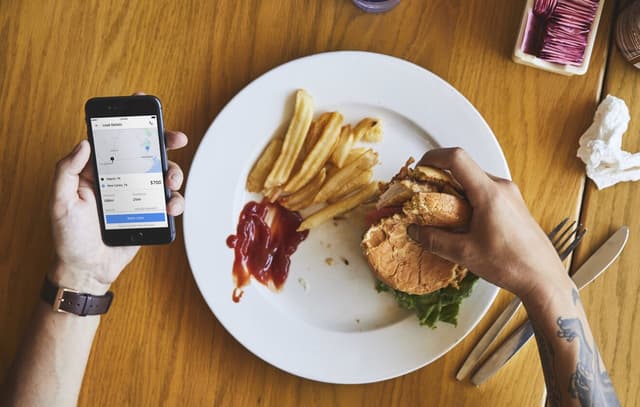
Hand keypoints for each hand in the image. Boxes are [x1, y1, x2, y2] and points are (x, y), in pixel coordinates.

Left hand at [49, 130, 187, 293]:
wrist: (88, 269)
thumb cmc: (69, 238)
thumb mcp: (60, 202)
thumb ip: (66, 170)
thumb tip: (83, 144)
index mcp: (98, 172)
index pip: (117, 141)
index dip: (132, 124)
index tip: (145, 109)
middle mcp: (121, 180)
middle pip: (147, 153)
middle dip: (165, 142)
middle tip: (176, 138)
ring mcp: (138, 197)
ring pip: (163, 175)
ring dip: (174, 172)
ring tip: (171, 180)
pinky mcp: (150, 214)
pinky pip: (169, 202)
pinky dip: (176, 201)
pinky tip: (170, 206)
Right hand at [406, 148, 569, 301]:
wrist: (543, 279)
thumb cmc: (512, 265)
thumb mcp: (465, 253)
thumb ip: (434, 240)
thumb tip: (415, 231)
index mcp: (490, 193)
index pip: (457, 158)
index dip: (433, 158)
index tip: (419, 169)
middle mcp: (501, 188)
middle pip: (464, 168)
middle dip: (439, 179)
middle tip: (424, 195)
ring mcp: (509, 195)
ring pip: (473, 180)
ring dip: (453, 191)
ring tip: (441, 213)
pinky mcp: (512, 205)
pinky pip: (483, 192)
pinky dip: (466, 200)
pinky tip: (461, 222)